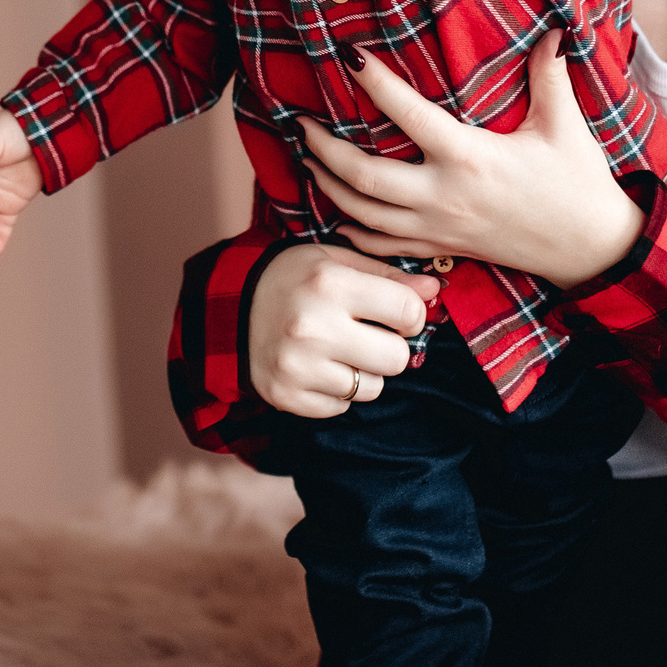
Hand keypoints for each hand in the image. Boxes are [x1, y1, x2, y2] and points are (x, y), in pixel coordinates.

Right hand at [248, 242, 442, 417]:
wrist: (231, 307)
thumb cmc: (295, 277)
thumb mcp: (337, 260)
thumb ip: (389, 276)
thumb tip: (435, 292)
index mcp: (329, 283)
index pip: (408, 313)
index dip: (410, 315)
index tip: (395, 314)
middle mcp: (312, 327)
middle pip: (396, 359)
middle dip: (391, 348)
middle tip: (369, 336)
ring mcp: (297, 366)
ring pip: (372, 388)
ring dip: (364, 372)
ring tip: (339, 350)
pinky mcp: (286, 395)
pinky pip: (342, 407)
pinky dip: (337, 391)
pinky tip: (319, 367)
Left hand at [300, 33, 641, 287]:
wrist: (591, 250)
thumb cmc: (579, 184)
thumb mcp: (565, 126)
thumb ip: (550, 75)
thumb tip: (554, 28)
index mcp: (470, 157)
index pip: (409, 115)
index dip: (375, 83)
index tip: (348, 55)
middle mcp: (445, 195)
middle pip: (365, 175)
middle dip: (326, 149)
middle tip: (301, 123)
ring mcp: (439, 227)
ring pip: (363, 213)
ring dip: (328, 186)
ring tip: (308, 158)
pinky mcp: (442, 248)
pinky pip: (382, 246)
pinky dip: (351, 231)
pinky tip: (334, 213)